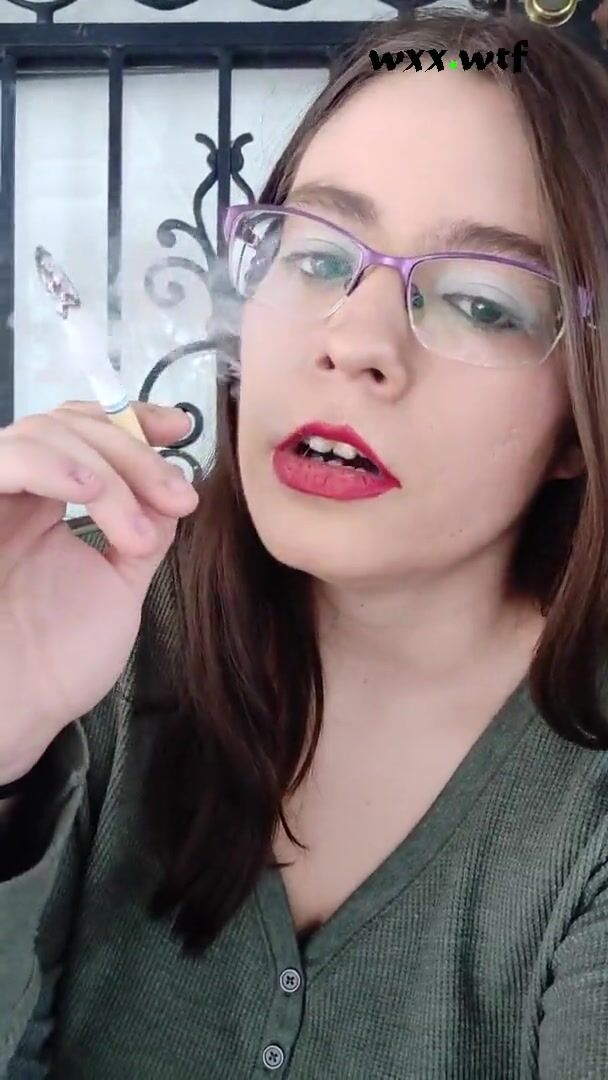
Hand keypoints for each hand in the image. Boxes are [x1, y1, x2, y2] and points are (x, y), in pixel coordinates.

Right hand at [0, 400, 197, 782]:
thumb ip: (143, 532)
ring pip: (44, 433)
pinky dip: (52, 464)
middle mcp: (14, 493)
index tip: (180, 429)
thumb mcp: (117, 587)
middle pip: (72, 425)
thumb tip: (175, 486)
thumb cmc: (56, 663)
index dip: (133, 419)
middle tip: (178, 498)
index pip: (86, 432)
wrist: (11, 714)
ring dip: (107, 469)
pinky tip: (90, 490)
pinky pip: (6, 459)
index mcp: (45, 506)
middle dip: (135, 453)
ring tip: (139, 531)